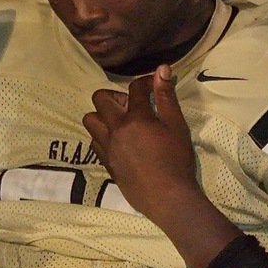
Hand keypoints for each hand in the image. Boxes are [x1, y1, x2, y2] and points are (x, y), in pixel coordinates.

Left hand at [82, 65, 199, 224]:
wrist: (168, 197)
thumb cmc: (177, 161)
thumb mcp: (177, 126)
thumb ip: (167, 97)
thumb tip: (162, 69)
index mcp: (136, 119)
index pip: (135, 88)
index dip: (145, 81)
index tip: (154, 84)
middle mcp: (116, 131)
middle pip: (100, 99)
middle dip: (114, 96)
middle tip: (132, 105)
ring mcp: (108, 148)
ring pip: (90, 121)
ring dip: (102, 116)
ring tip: (120, 123)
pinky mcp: (107, 164)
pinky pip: (94, 143)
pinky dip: (103, 137)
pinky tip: (119, 142)